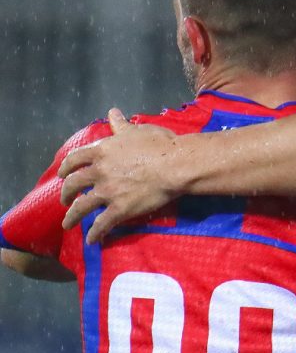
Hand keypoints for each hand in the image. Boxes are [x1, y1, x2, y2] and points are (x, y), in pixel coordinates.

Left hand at [58, 109, 177, 244]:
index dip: (66, 168)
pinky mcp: (120, 209)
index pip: (74, 160)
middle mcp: (99, 172)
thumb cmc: (158, 144)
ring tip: (68, 224)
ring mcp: (107, 192)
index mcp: (101, 152)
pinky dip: (95, 233)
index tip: (64, 175)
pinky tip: (92, 240)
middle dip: (66, 194)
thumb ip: (120, 125)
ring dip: (72, 217)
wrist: (174, 165)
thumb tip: (113, 112)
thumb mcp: (136, 131)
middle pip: (73, 184)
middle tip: (65, 201)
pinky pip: (102, 223)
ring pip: (82, 207)